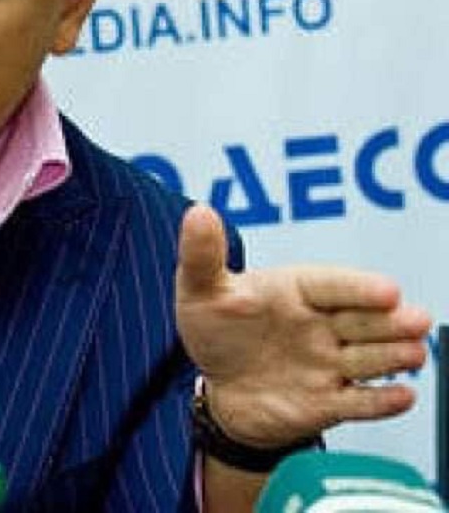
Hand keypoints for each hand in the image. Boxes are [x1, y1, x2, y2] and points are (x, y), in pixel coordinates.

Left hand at [175, 203, 430, 447]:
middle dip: (391, 321)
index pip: (333, 285)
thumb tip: (199, 212)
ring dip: (393, 356)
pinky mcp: (330, 403)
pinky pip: (359, 403)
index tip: (387, 291)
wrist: (220, 388)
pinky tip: (402, 396)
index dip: (359, 288)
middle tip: (416, 320)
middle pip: (363, 321)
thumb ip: (202, 255)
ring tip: (414, 353)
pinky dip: (381, 402)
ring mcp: (329, 364)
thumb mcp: (200, 290)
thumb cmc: (215, 329)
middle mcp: (322, 325)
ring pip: (369, 359)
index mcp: (296, 290)